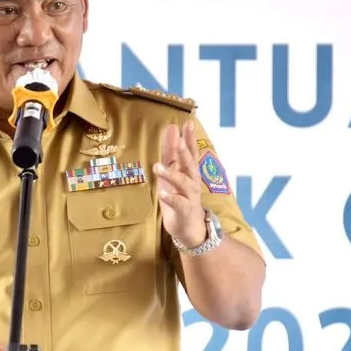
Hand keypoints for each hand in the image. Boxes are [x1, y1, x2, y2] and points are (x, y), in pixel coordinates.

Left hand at [153, 120, 207, 247]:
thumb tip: (172, 128)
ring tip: (158, 167)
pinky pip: (178, 203)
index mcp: (190, 171)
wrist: (189, 227)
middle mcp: (192, 181)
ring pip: (183, 183)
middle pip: (190, 165)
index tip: (188, 123)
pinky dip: (170, 198)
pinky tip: (162, 193)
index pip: (191, 151)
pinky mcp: (184, 211)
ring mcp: (189, 196)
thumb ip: (171, 151)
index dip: (190, 138)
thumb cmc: (180, 195)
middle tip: (178, 141)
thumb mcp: (174, 171)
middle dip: (184, 153)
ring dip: (171, 174)